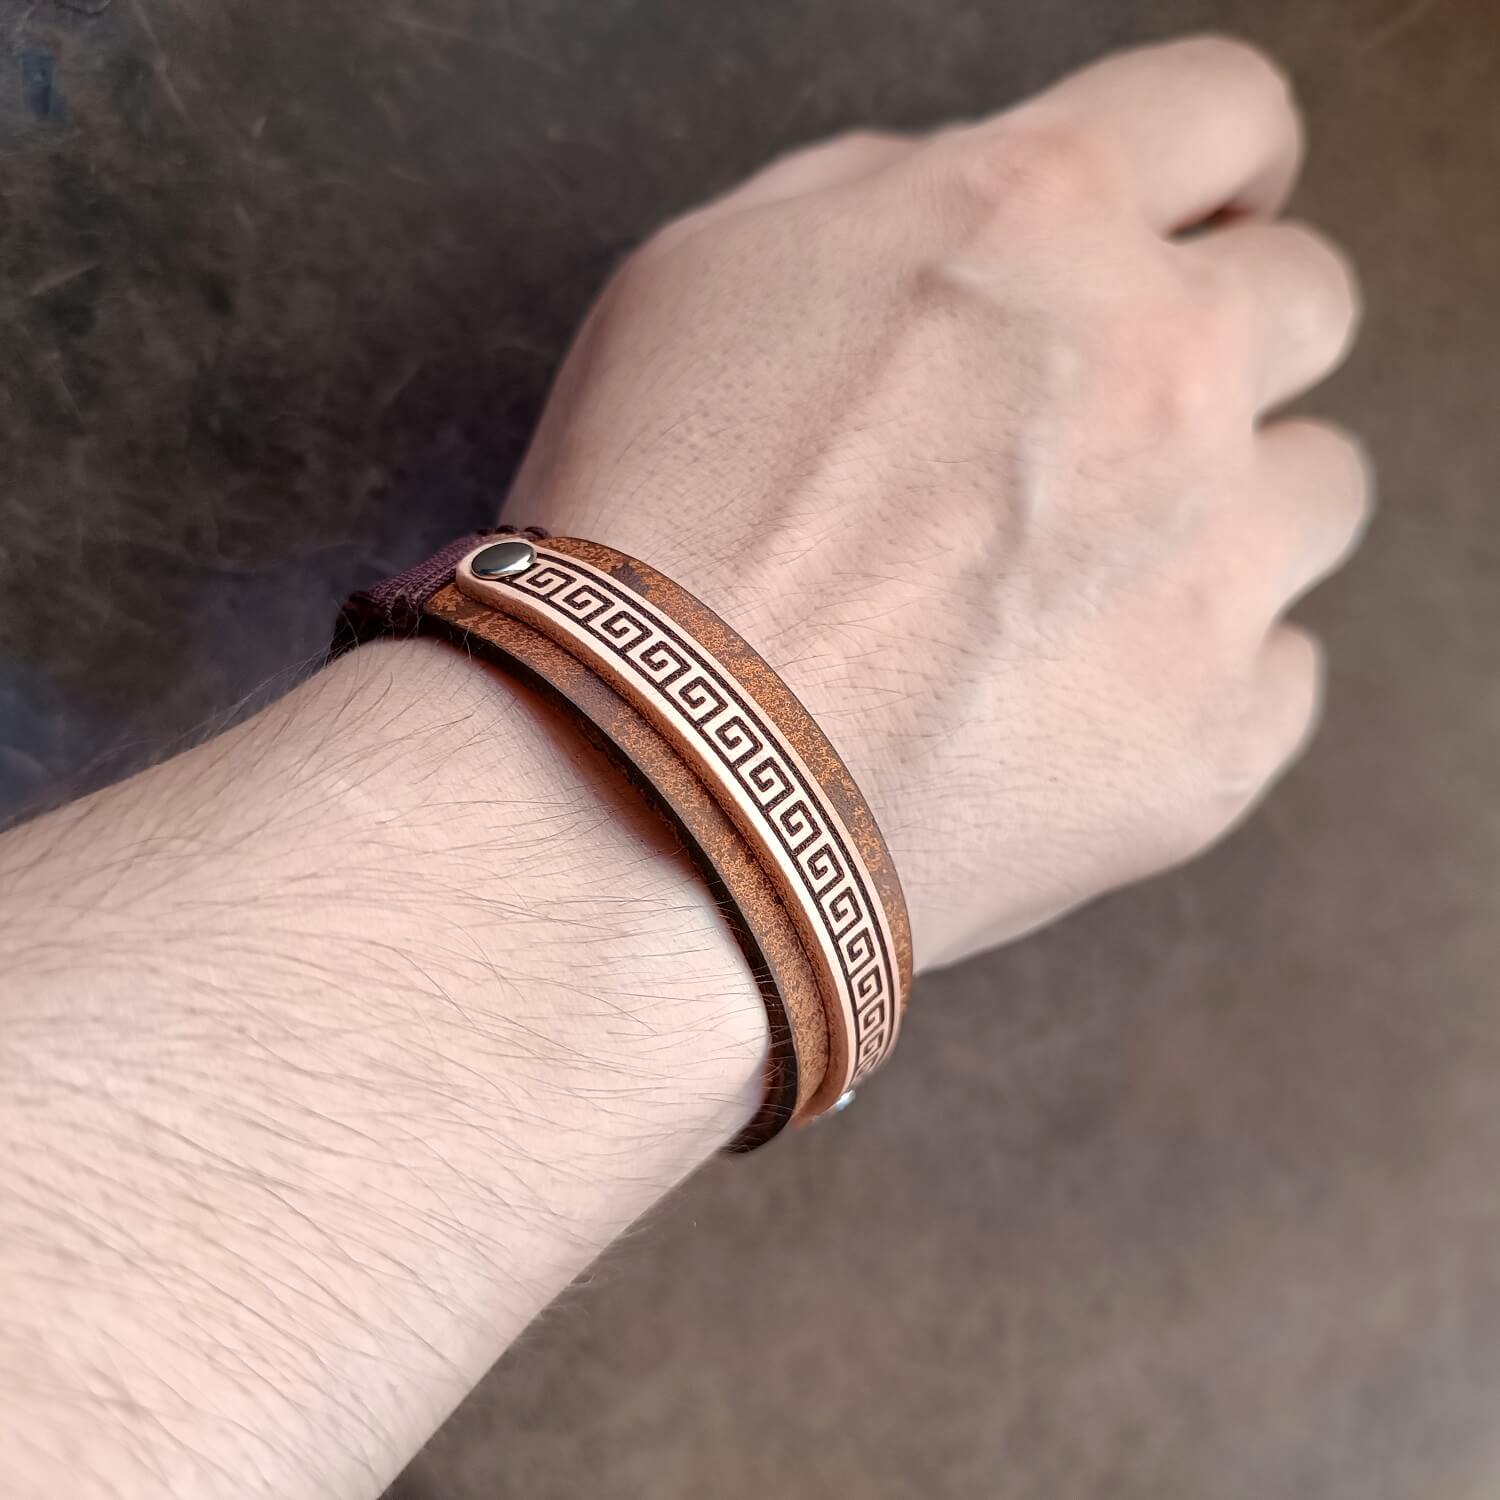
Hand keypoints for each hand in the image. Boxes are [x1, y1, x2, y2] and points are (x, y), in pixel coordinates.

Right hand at [509, 36, 1368, 968]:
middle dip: (1226, 338)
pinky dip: (1204, 675)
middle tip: (1118, 418)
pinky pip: (1280, 670)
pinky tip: (1083, 697)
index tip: (1207, 218)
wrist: (654, 775)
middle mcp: (1160, 373)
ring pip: (1318, 490)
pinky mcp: (1214, 736)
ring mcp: (1208, 567)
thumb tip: (978, 209)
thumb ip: (887, 198)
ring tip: (1087, 581)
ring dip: (1229, 511)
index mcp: (1033, 226)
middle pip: (1306, 300)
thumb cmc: (648, 531)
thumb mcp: (709, 277)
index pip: (1220, 113)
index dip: (1215, 164)